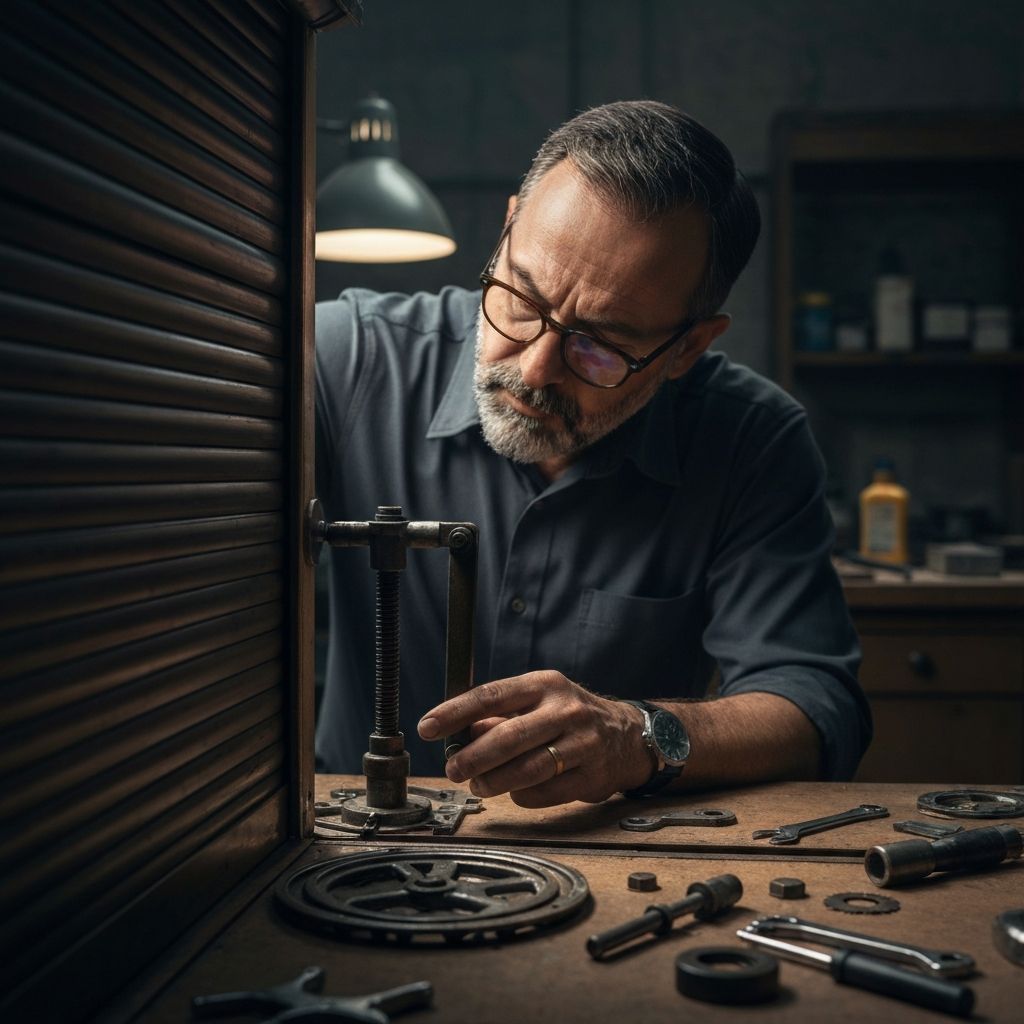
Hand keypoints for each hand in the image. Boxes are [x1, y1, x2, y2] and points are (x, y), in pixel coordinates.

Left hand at [417, 670, 653, 806]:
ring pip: (527, 768)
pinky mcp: (592, 775)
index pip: (491, 695)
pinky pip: (546, 792)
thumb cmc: (569, 717)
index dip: (455, 712)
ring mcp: (582, 742)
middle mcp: (565, 710)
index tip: (428, 727)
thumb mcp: (537, 702)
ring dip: (495, 781)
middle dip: (473, 757)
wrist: (627, 736)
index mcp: (544, 685)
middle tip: (452, 769)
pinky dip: (523, 796)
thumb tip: (461, 735)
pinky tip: (515, 791)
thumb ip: (500, 716)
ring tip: (479, 785)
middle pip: (508, 736)